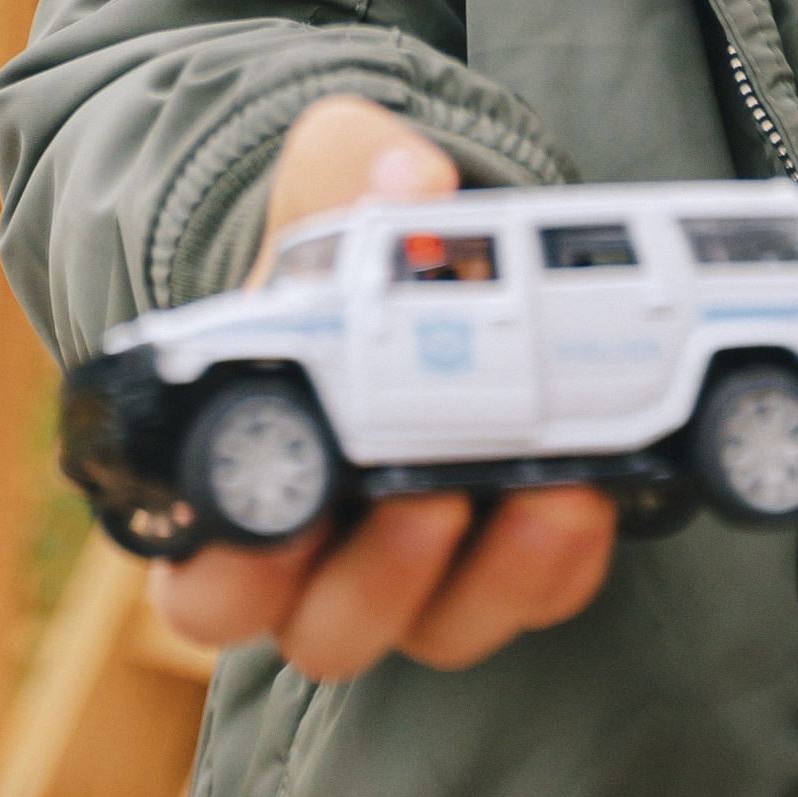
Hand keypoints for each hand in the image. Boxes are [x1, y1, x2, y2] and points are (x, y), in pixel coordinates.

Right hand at [152, 93, 616, 679]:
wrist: (436, 255)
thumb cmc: (343, 238)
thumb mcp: (331, 172)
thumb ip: (347, 164)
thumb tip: (408, 181)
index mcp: (240, 473)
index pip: (201, 575)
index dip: (232, 569)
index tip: (289, 506)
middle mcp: (320, 552)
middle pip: (324, 632)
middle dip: (378, 581)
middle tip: (425, 493)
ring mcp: (419, 570)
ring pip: (440, 632)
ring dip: (495, 576)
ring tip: (549, 486)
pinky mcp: (507, 562)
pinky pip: (537, 598)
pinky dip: (565, 558)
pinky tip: (595, 485)